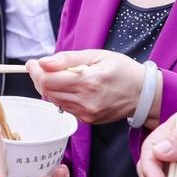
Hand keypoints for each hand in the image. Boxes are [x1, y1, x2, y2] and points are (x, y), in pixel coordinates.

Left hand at [27, 50, 147, 125]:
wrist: (144, 94)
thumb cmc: (123, 70)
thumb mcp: (97, 55)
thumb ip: (68, 59)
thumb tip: (43, 62)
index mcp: (89, 82)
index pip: (49, 80)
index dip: (36, 71)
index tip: (32, 63)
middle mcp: (86, 101)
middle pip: (48, 91)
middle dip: (40, 78)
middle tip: (42, 67)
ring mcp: (87, 113)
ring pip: (54, 101)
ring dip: (50, 88)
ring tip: (58, 76)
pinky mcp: (88, 120)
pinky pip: (65, 108)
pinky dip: (62, 97)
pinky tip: (70, 88)